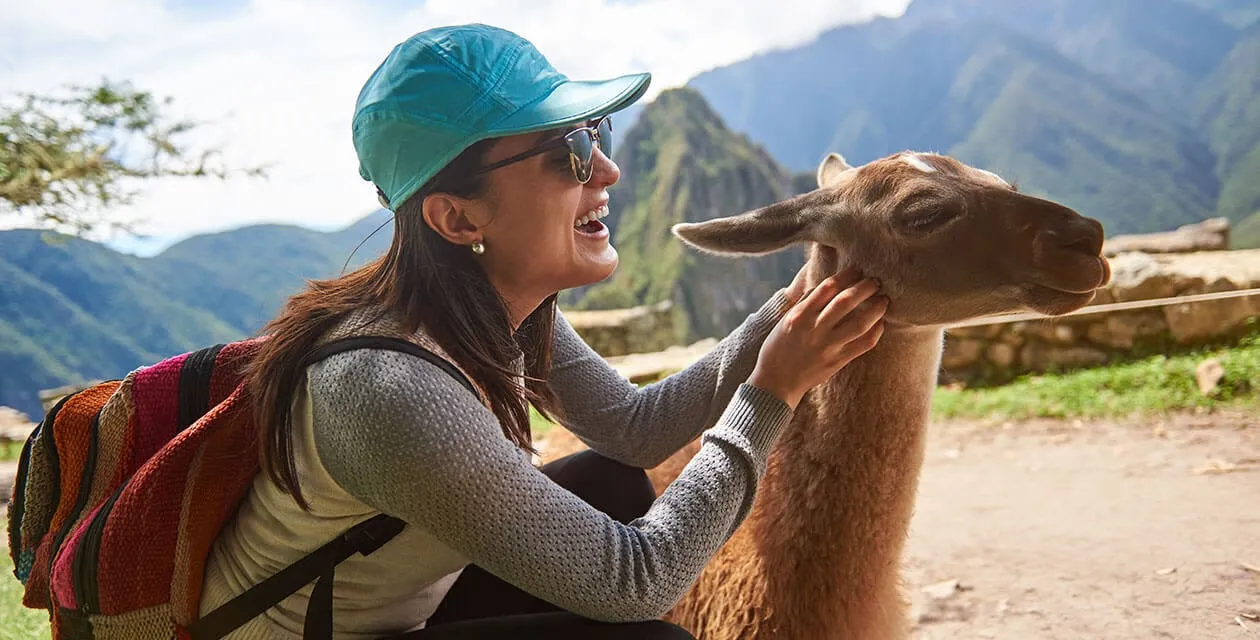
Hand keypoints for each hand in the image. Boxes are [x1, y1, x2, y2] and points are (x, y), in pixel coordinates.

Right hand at [750, 267, 887, 408]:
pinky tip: (880, 324)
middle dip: (865, 288)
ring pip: (859, 323)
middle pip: (845, 301)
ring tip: (883, 300)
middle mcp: (814, 329)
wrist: (776, 382)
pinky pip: (863, 344)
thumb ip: (805, 302)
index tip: (857, 270)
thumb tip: (827, 285)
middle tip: (876, 282)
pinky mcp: (837, 362)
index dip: (846, 275)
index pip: (827, 287)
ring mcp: (827, 346)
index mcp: (800, 315)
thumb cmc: (778, 348)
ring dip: (875, 309)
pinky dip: (875, 332)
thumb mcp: (785, 320)